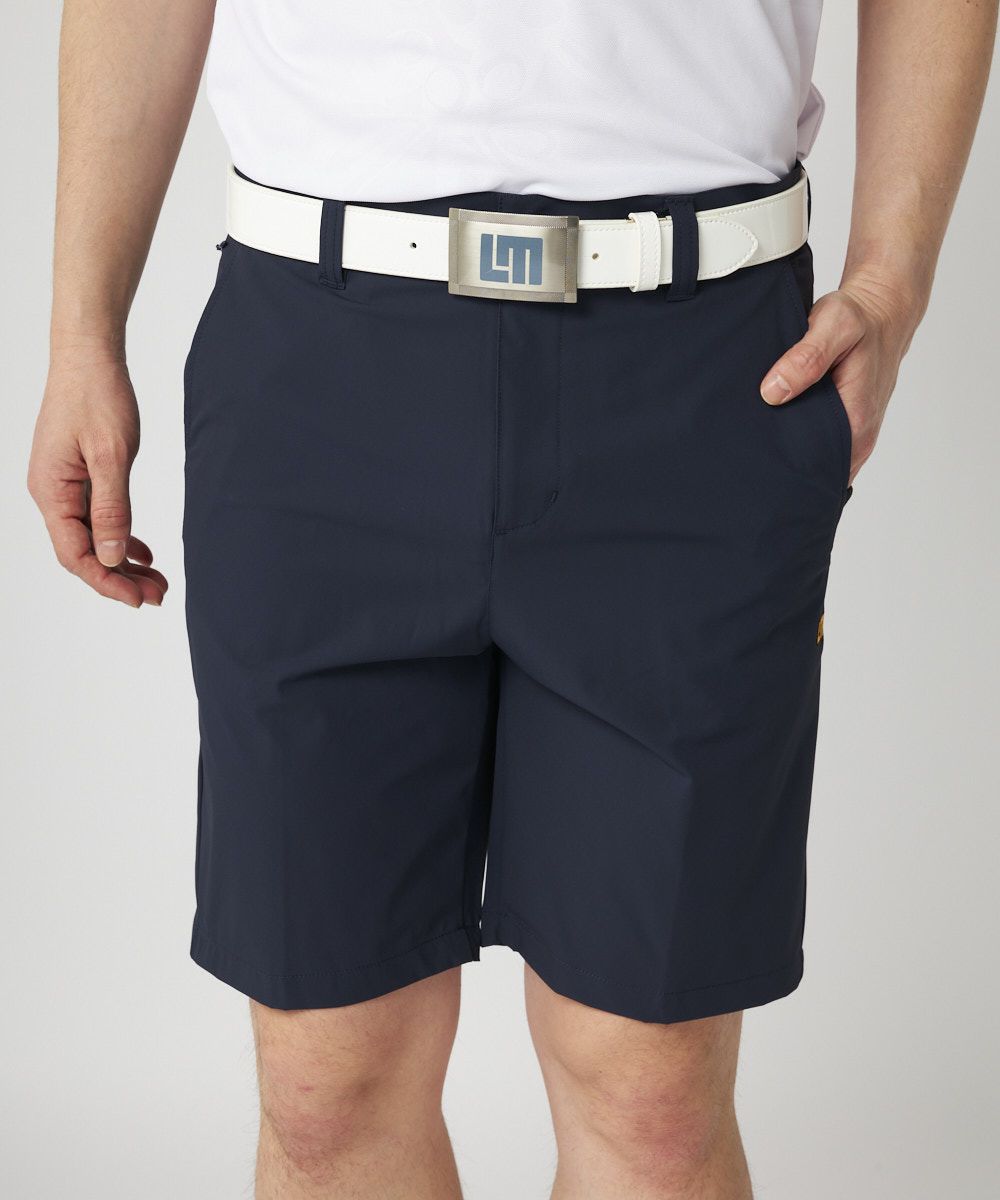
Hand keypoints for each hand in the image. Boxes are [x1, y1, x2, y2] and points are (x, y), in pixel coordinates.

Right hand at [28, 347, 167, 606]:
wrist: (89, 355)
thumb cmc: (97, 396)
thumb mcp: (112, 456)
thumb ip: (112, 509)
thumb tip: (113, 557)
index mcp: (51, 491)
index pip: (75, 554)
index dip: (107, 581)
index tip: (139, 599)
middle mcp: (51, 493)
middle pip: (84, 552)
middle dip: (120, 578)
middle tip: (159, 596)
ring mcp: (63, 485)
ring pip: (93, 537)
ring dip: (124, 561)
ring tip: (158, 581)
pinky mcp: (78, 475)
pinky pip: (97, 517)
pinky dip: (121, 536)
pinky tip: (144, 552)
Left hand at [759, 271, 920, 485]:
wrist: (883, 311)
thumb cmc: (859, 318)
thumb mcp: (833, 326)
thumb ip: (806, 359)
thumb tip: (772, 392)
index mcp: (855, 420)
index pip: (816, 467)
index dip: (786, 467)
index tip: (758, 457)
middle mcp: (858, 434)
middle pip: (814, 468)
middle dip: (784, 463)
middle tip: (751, 448)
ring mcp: (854, 432)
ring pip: (816, 457)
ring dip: (791, 450)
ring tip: (761, 437)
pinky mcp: (847, 425)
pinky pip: (819, 443)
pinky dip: (799, 437)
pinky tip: (777, 424)